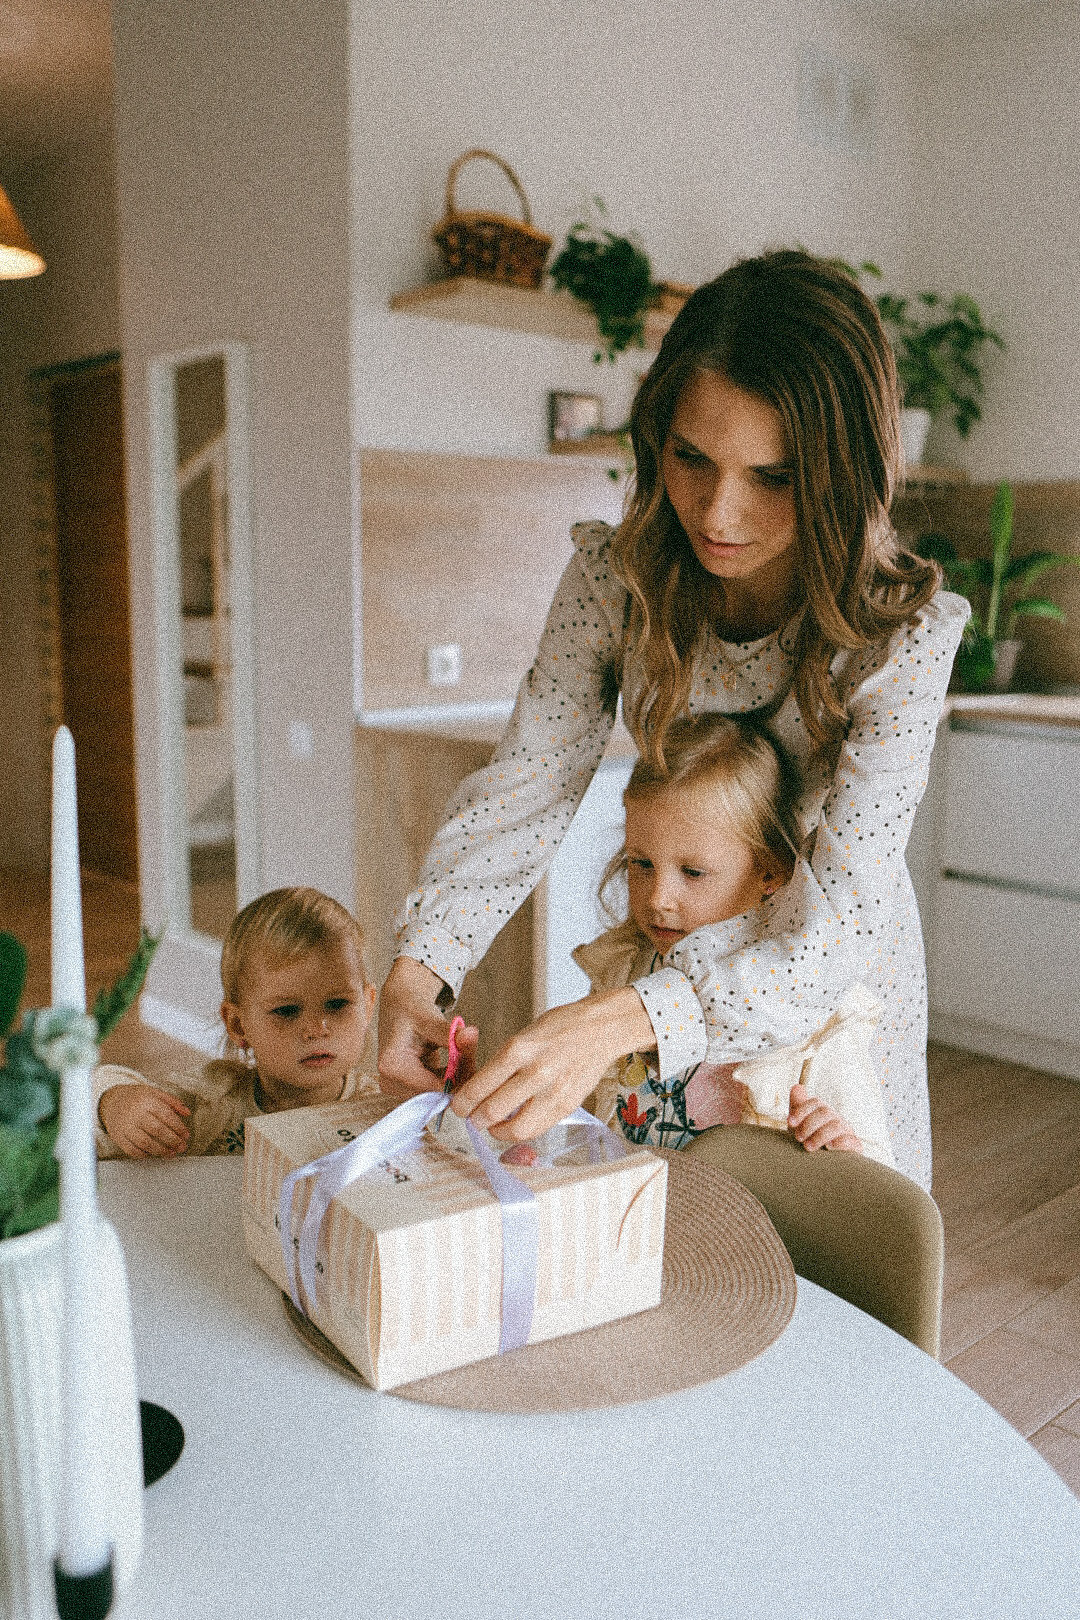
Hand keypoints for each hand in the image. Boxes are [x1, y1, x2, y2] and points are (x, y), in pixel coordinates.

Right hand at [99, 1084, 190, 1158]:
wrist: (112, 1101)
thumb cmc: (137, 1098)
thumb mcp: (155, 1093)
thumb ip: (173, 1102)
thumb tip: (187, 1113)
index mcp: (147, 1101)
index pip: (167, 1116)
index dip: (179, 1127)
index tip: (186, 1135)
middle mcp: (136, 1114)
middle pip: (157, 1130)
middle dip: (173, 1141)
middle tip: (182, 1146)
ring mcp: (125, 1126)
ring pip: (145, 1142)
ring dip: (161, 1150)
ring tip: (171, 1153)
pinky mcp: (118, 1137)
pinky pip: (131, 1150)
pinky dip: (144, 1154)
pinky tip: (153, 1153)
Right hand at [376, 956, 477, 1097]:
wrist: (400, 1006)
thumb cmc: (411, 1009)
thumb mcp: (430, 1019)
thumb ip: (450, 1032)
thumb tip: (471, 1034)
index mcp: (392, 1066)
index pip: (432, 1086)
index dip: (457, 1077)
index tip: (473, 1060)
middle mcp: (390, 1081)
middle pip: (434, 1093)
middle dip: (457, 1077)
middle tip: (470, 1053)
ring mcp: (396, 1087)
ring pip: (436, 1093)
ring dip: (454, 1077)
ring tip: (463, 1053)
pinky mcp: (405, 1087)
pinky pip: (434, 1089)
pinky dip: (447, 1077)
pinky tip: (454, 1060)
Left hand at [451, 987, 654, 1141]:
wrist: (601, 1029)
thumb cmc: (561, 1027)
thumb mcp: (524, 1035)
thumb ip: (501, 1062)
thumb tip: (476, 1088)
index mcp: (519, 1049)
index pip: (480, 1085)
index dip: (463, 1102)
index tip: (459, 1105)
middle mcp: (536, 1071)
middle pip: (492, 1110)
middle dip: (475, 1119)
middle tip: (472, 1118)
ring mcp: (554, 1091)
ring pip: (515, 1128)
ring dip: (497, 1131)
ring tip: (493, 1126)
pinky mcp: (568, 1105)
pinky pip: (537, 1129)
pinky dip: (521, 1131)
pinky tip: (516, 1123)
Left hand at [787, 1083, 862, 1153]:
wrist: (825, 1163)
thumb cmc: (811, 1139)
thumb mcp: (801, 1124)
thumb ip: (798, 1106)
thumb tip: (796, 1087)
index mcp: (823, 1111)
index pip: (815, 1103)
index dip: (801, 1111)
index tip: (789, 1122)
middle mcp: (836, 1118)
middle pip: (825, 1112)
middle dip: (809, 1124)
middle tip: (798, 1138)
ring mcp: (847, 1132)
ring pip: (836, 1126)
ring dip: (820, 1135)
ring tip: (808, 1147)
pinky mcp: (854, 1147)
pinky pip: (852, 1141)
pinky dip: (841, 1143)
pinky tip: (829, 1148)